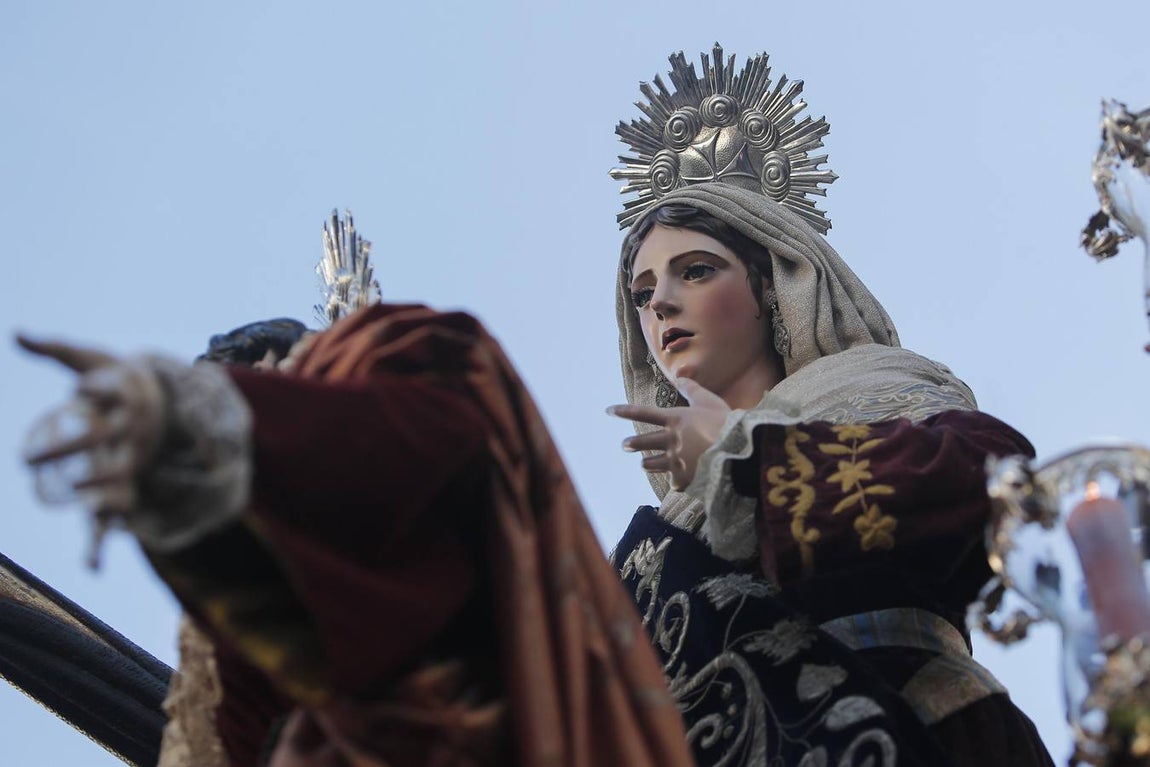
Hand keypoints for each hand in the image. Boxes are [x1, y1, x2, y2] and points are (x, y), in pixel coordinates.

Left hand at [18, 334, 166, 517]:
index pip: (117, 391)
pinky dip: (110, 519)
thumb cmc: (113, 376)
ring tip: (65, 487)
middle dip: (66, 449)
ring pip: (119, 471)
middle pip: (104, 437)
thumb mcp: (88, 359)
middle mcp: (133, 423)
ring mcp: (135, 449)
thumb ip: (54, 348)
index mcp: (126, 392)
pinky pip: (123, 500)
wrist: (159, 400)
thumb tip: (14, 333)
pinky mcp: (131, 470)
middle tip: (24, 458)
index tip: (78, 387)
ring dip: (95, 484)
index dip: (99, 389)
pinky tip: (92, 546)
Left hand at [609, 377, 730, 490]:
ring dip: (647, 462)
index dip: (624, 411)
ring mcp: (674, 460)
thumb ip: (692, 390)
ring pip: (649, 463)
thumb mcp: (709, 402)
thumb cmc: (726, 423)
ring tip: (646, 462)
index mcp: (675, 419)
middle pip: (640, 442)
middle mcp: (670, 440)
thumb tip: (679, 376)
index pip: (643, 413)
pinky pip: (673, 481)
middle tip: (625, 444)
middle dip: (630, 444)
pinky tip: (681, 480)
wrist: (740, 451)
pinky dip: (676, 480)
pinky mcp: (682, 478)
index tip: (608, 411)